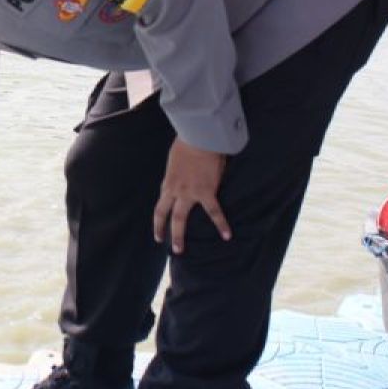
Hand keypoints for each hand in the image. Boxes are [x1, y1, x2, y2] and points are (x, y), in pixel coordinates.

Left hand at [153, 137, 231, 253]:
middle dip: (162, 230)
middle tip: (162, 242)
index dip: (162, 214)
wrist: (199, 138)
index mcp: (168, 182)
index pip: (163, 201)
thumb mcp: (176, 159)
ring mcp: (188, 193)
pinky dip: (221, 224)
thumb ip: (178, 171)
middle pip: (164, 214)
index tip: (161, 224)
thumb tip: (184, 174)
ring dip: (178, 235)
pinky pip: (214, 212)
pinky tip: (226, 235)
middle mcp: (174, 190)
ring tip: (179, 250)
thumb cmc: (188, 143)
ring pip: (179, 219)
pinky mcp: (206, 192)